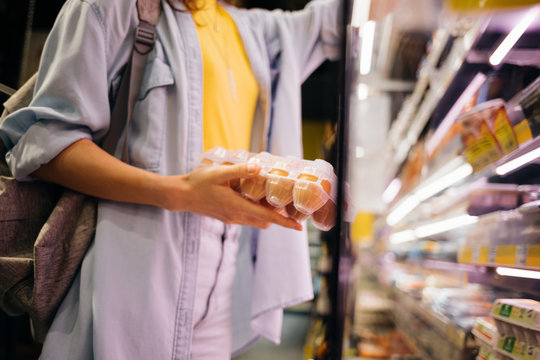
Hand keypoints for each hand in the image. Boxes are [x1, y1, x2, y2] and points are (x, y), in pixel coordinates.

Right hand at [157, 163, 302, 230]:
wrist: (180, 195)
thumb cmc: (198, 183)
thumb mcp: (220, 173)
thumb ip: (240, 171)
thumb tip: (260, 168)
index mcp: (238, 207)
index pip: (267, 218)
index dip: (285, 223)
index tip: (299, 227)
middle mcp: (237, 217)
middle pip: (265, 221)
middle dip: (278, 216)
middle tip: (289, 204)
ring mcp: (231, 218)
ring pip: (256, 220)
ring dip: (266, 213)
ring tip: (272, 197)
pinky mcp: (226, 217)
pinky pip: (247, 217)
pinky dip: (255, 211)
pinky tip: (252, 195)